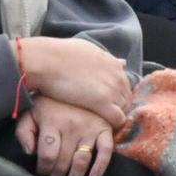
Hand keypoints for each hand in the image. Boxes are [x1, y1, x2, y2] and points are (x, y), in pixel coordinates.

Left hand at [15, 96, 114, 175]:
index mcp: (52, 121)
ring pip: (81, 162)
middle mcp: (71, 126)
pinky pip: (105, 152)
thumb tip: (30, 152)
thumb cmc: (48, 102)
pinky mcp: (104, 128)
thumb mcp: (30, 112)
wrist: (71, 80)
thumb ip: (24, 131)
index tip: (41, 174)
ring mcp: (89, 128)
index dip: (43, 170)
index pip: (47, 156)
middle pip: (63, 163)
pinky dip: (100, 168)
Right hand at [16, 36, 131, 127]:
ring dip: (115, 116)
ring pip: (125, 110)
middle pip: (127, 98)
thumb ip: (105, 59)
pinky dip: (112, 124)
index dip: (116, 95)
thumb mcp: (87, 50)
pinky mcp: (103, 103)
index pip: (124, 85)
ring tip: (100, 121)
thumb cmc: (60, 54)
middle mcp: (117, 76)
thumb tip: (122, 61)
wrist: (48, 61)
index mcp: (113, 64)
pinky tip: (100, 125)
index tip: (105, 102)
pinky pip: (118, 119)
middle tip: (103, 115)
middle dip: (118, 107)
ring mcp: (112, 90)